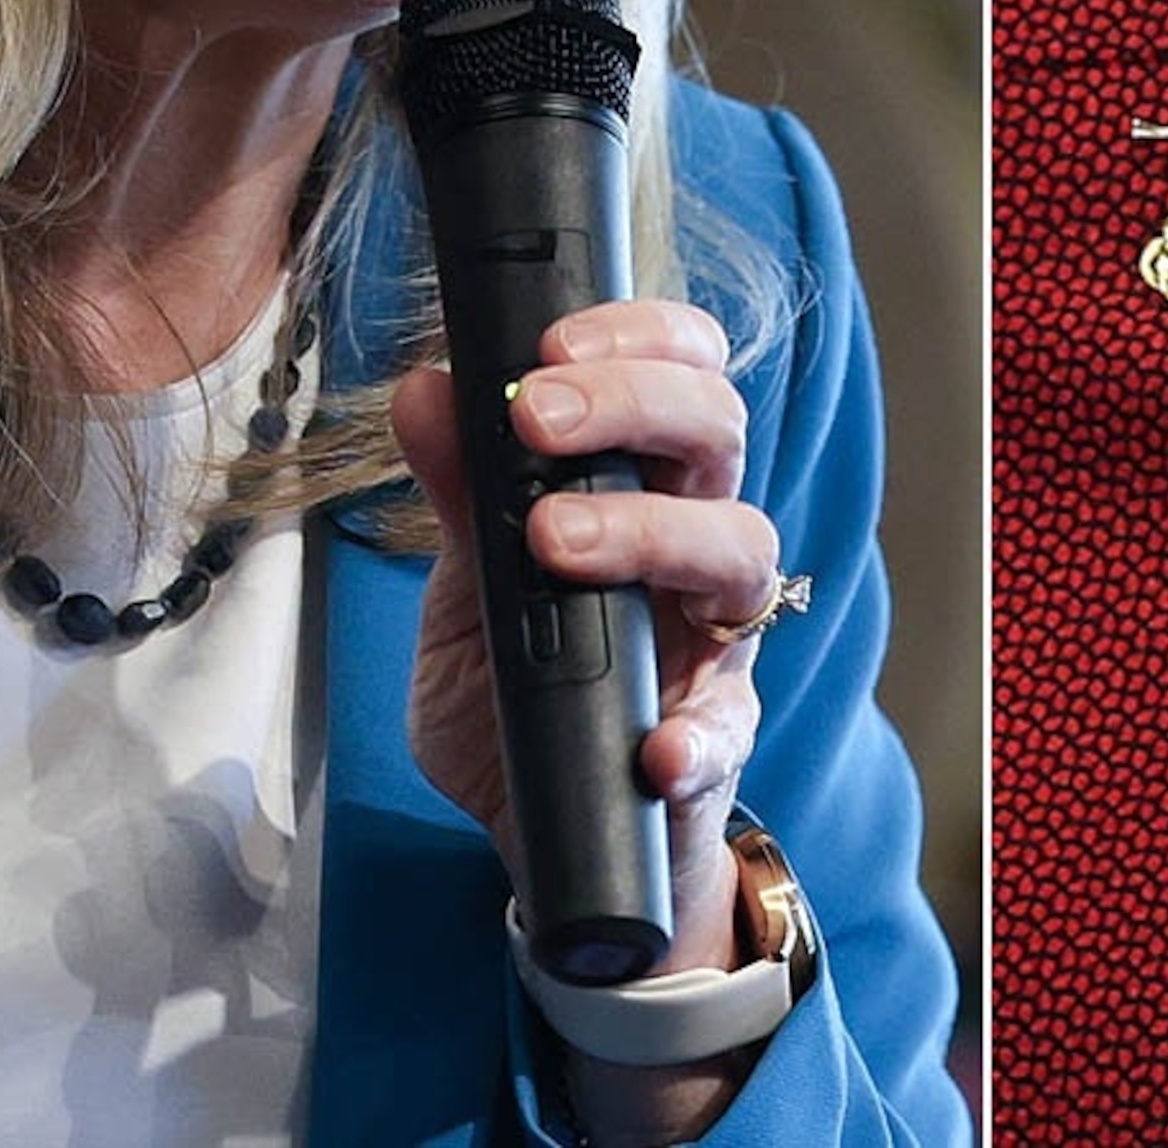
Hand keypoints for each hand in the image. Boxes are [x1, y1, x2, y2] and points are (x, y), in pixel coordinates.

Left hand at [389, 298, 776, 976]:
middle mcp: (693, 544)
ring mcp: (715, 639)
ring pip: (741, 545)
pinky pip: (728, 728)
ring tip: (557, 543)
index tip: (550, 343)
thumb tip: (425, 388)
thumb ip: (460, 499)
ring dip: (652, 531)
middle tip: (538, 418)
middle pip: (717, 430)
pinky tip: (647, 743)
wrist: (539, 831)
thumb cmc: (519, 692)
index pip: (679, 372)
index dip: (636, 337)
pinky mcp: (716, 742)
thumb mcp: (466, 592)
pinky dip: (693, 732)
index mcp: (642, 487)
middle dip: (632, 402)